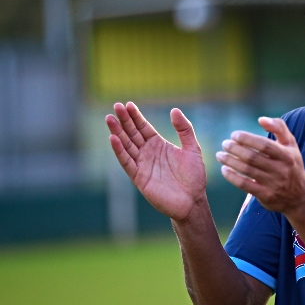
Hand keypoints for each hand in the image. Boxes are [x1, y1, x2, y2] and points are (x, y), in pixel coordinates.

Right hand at [105, 102, 206, 221]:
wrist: (193, 200)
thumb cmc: (194, 176)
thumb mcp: (192, 149)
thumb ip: (184, 130)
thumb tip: (174, 110)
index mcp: (159, 145)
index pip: (143, 127)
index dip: (136, 116)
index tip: (128, 104)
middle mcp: (148, 153)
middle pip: (132, 134)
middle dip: (124, 120)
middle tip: (116, 106)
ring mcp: (142, 165)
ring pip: (127, 145)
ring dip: (118, 132)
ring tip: (110, 119)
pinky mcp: (139, 177)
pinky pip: (127, 162)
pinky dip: (119, 151)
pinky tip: (114, 139)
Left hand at [216, 117, 304, 214]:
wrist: (300, 196)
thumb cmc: (291, 165)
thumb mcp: (291, 145)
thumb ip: (279, 127)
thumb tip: (261, 119)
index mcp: (287, 155)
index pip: (265, 145)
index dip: (247, 139)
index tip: (234, 135)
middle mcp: (281, 170)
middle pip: (253, 158)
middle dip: (235, 149)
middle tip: (225, 143)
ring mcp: (273, 184)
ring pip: (247, 170)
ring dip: (230, 161)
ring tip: (220, 155)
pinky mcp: (266, 196)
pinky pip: (245, 185)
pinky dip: (232, 177)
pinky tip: (224, 169)